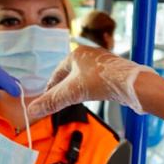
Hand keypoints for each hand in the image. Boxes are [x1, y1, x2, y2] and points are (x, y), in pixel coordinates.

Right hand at [27, 45, 155, 117]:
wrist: (131, 85)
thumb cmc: (102, 82)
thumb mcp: (72, 93)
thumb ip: (51, 102)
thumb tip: (32, 110)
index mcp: (76, 54)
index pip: (57, 72)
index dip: (51, 87)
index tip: (47, 99)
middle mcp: (90, 54)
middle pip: (71, 74)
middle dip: (65, 88)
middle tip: (60, 101)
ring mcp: (103, 62)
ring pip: (84, 77)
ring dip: (78, 88)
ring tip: (75, 99)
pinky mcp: (113, 71)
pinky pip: (97, 80)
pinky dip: (91, 88)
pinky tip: (93, 96)